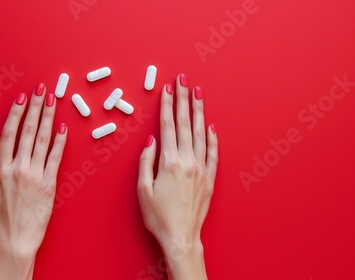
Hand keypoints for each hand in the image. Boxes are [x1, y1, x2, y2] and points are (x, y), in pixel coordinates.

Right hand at [0, 83, 66, 278]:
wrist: (16, 240)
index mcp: (1, 169)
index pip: (9, 133)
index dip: (16, 113)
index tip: (22, 98)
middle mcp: (19, 168)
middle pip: (28, 131)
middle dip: (35, 108)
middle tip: (41, 90)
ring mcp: (36, 175)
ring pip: (43, 140)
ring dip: (48, 118)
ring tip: (53, 101)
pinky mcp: (50, 184)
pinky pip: (56, 158)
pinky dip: (60, 142)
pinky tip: (63, 128)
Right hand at [137, 74, 217, 278]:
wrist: (180, 236)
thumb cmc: (158, 216)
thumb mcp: (143, 189)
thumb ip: (146, 161)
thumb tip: (152, 139)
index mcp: (169, 162)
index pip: (168, 126)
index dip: (167, 105)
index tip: (167, 89)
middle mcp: (188, 161)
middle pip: (186, 124)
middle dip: (183, 99)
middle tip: (183, 80)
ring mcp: (201, 169)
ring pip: (201, 133)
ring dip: (199, 112)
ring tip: (197, 94)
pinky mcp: (210, 179)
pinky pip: (213, 153)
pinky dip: (213, 138)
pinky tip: (211, 126)